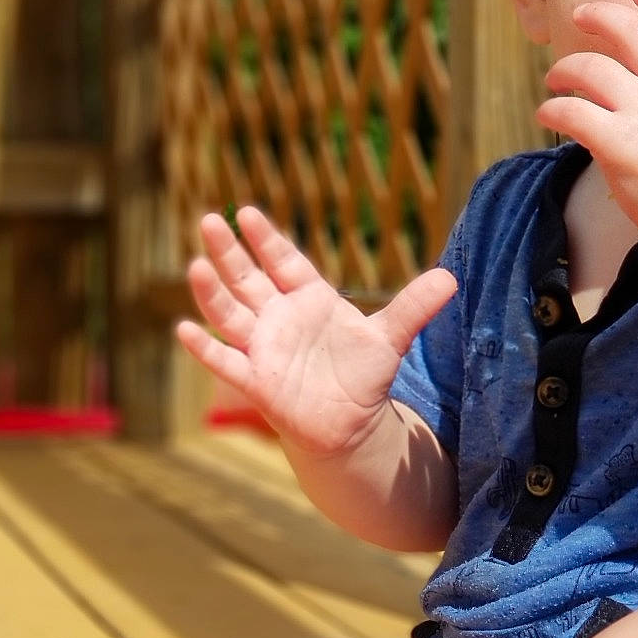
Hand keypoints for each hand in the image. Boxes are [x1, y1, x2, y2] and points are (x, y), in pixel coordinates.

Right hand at [176, 207, 456, 457]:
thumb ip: (414, 307)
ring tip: (196, 265)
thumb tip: (452, 278)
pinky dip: (205, 347)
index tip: (247, 212)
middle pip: (247, 279)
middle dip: (229, 252)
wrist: (349, 425)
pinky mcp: (256, 381)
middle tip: (209, 220)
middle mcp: (278, 318)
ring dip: (212, 292)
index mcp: (308, 299)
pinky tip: (184, 329)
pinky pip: (225, 361)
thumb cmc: (363, 376)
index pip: (283, 262)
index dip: (266, 240)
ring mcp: (263, 348)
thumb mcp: (390, 338)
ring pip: (230, 314)